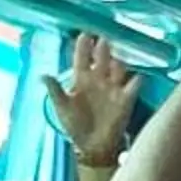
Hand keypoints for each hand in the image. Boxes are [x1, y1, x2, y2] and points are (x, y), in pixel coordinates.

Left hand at [43, 31, 141, 164]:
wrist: (92, 146)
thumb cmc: (75, 125)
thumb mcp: (62, 108)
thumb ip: (55, 91)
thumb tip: (43, 74)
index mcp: (81, 79)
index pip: (82, 57)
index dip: (83, 46)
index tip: (85, 34)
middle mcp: (99, 79)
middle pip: (103, 58)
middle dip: (103, 48)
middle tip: (104, 39)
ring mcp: (113, 88)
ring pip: (119, 68)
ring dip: (119, 62)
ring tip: (117, 57)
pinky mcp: (125, 99)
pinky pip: (134, 86)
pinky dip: (136, 80)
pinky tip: (137, 77)